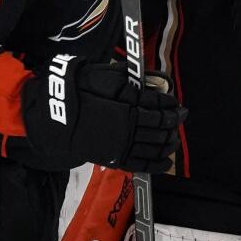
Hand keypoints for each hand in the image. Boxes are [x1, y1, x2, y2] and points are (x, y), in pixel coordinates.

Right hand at [22, 57, 185, 172]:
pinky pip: (143, 164)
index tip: (178, 104)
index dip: (172, 106)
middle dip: (174, 122)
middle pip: (161, 127)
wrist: (59, 116)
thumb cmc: (82, 91)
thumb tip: (154, 83)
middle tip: (181, 117)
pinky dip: (158, 164)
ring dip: (168, 142)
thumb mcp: (109, 76)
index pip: (160, 107)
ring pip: (155, 146)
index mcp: (129, 105)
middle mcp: (130, 126)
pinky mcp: (116, 159)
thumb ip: (132, 81)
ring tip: (174, 139)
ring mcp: (124, 144)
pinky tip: (166, 162)